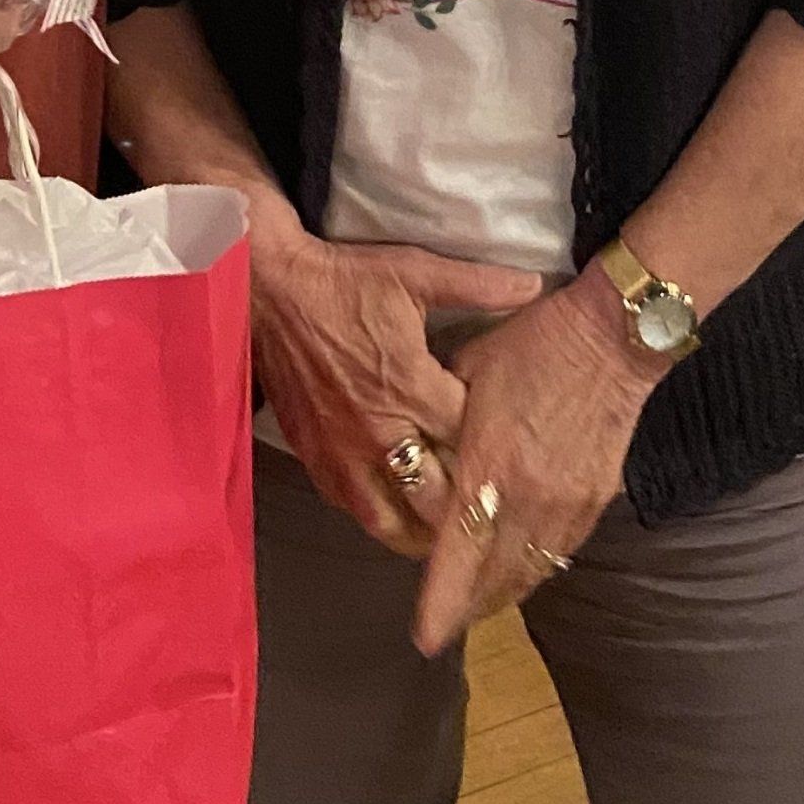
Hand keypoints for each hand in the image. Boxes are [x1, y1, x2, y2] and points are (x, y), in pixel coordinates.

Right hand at [252, 230, 542, 555]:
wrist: (270, 288)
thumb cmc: (342, 282)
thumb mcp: (415, 272)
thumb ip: (478, 285)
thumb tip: (533, 286)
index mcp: (412, 388)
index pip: (469, 444)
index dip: (494, 452)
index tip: (511, 452)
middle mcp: (379, 431)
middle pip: (435, 501)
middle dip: (464, 509)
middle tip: (487, 509)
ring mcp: (342, 450)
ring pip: (389, 521)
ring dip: (420, 530)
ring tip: (444, 531)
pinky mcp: (313, 454)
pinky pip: (349, 507)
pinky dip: (376, 515)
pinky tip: (394, 508)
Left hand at [412, 267, 667, 654]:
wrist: (610, 338)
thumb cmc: (530, 345)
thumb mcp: (467, 373)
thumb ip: (443, 425)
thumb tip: (422, 452)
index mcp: (489, 465)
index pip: (459, 553)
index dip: (442, 601)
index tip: (424, 637)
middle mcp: (529, 497)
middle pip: (495, 578)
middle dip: (467, 607)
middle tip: (442, 622)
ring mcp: (567, 504)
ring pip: (530, 572)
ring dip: (500, 594)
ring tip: (475, 604)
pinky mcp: (595, 501)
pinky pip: (559, 552)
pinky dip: (534, 569)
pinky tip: (518, 569)